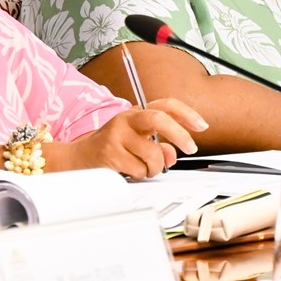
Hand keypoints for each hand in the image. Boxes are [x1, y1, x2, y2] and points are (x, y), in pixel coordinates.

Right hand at [53, 98, 206, 178]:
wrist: (78, 159)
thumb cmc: (110, 149)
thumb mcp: (137, 143)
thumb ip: (159, 146)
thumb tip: (172, 154)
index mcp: (135, 113)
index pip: (165, 105)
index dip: (187, 113)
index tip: (202, 126)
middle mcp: (126, 119)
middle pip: (159, 118)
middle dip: (180, 135)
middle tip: (190, 148)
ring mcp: (117, 135)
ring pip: (152, 153)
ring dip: (155, 167)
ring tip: (145, 168)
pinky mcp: (110, 153)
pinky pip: (139, 169)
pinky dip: (140, 175)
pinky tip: (129, 171)